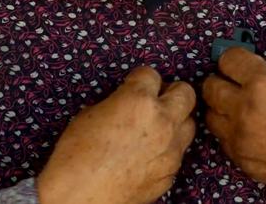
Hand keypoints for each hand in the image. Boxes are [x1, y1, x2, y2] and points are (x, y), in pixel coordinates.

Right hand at [37, 67, 196, 203]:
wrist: (79, 198)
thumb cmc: (76, 158)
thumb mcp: (89, 115)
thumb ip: (116, 103)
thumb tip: (125, 103)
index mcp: (139, 101)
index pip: (152, 74)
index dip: (141, 79)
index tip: (135, 84)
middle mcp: (162, 122)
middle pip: (186, 92)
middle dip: (172, 92)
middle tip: (157, 99)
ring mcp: (171, 149)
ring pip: (189, 124)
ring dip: (176, 121)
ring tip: (156, 128)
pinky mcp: (171, 173)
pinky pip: (178, 153)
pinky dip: (168, 149)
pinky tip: (149, 154)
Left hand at [202, 48, 265, 203]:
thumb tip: (247, 74)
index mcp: (264, 82)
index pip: (227, 60)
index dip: (233, 60)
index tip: (236, 64)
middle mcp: (246, 108)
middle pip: (210, 87)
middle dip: (221, 83)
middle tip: (231, 85)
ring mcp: (241, 137)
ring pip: (211, 115)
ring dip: (222, 109)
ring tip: (239, 110)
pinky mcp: (242, 159)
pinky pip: (224, 140)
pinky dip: (231, 133)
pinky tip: (250, 131)